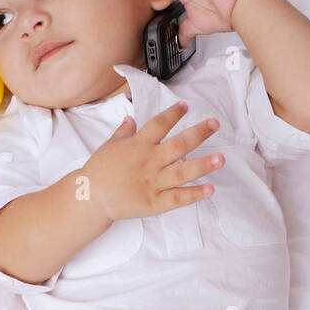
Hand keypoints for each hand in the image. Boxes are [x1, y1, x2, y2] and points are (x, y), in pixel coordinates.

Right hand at [86, 102, 223, 223]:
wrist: (89, 197)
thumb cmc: (99, 171)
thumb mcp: (109, 146)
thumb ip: (123, 133)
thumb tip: (131, 119)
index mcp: (139, 145)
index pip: (160, 124)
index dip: (174, 114)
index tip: (186, 107)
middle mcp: (149, 161)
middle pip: (178, 145)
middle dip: (198, 133)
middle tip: (214, 124)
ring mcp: (153, 183)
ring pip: (182, 172)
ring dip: (203, 165)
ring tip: (220, 158)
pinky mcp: (154, 202)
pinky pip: (177, 198)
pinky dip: (194, 194)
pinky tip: (210, 189)